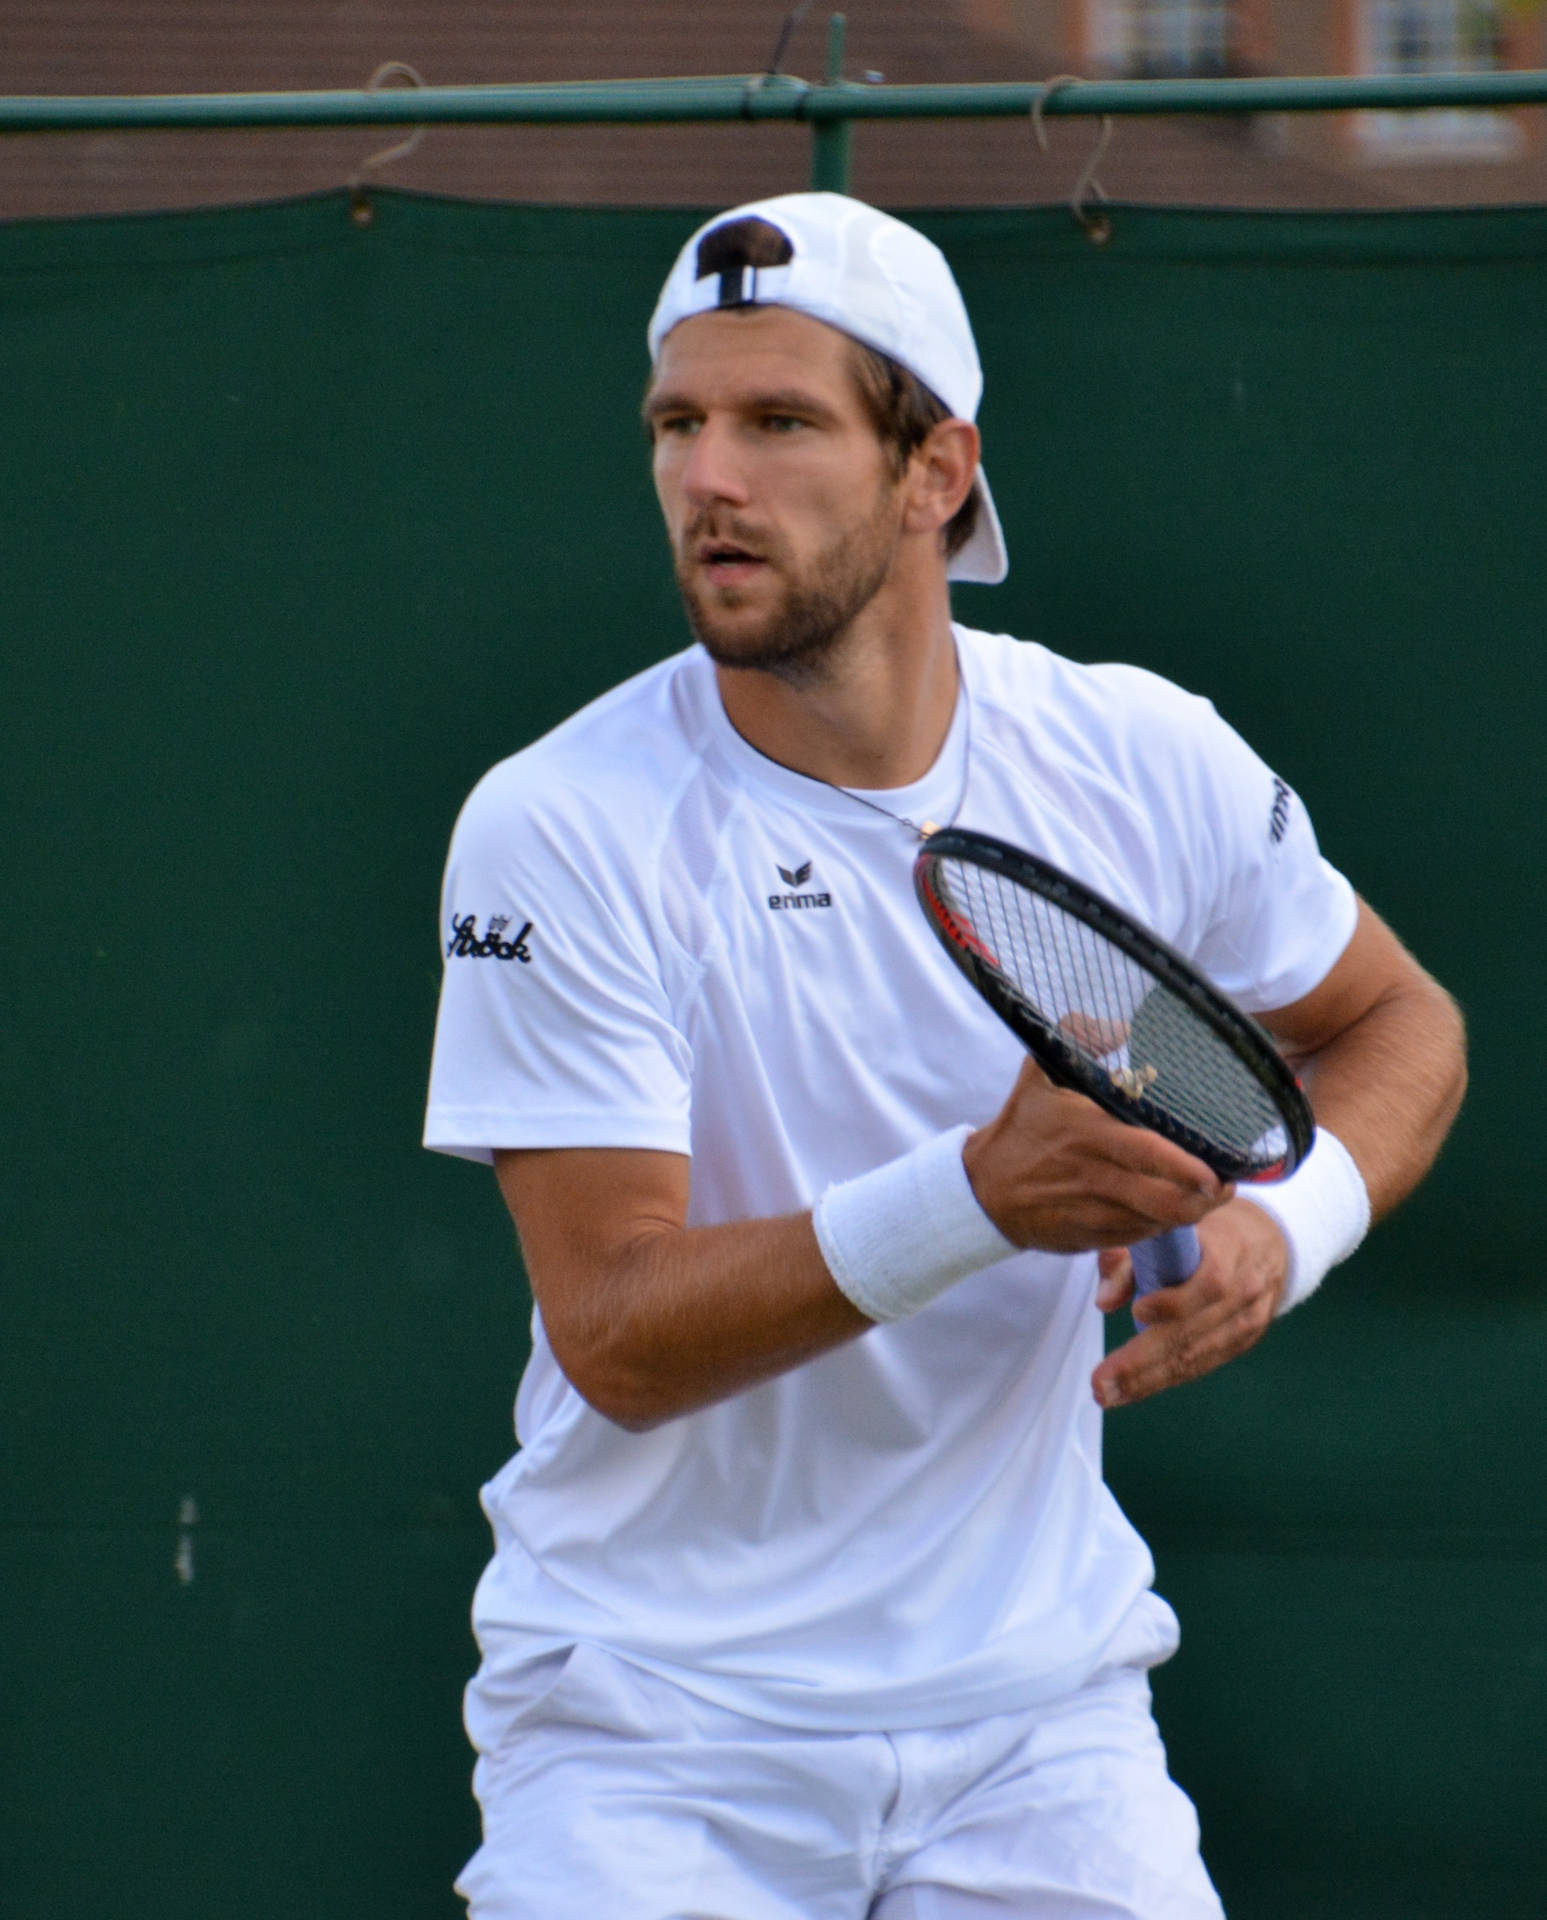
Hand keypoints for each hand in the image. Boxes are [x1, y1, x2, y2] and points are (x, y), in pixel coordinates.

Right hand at [963, 1057, 1231, 1253]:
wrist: (981, 1190)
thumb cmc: (1019, 1128)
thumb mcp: (1038, 1074)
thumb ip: (1079, 1039)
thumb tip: (1120, 1028)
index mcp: (1087, 1133)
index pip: (1149, 1155)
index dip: (1189, 1169)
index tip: (1217, 1171)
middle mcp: (1093, 1176)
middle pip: (1164, 1200)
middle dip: (1204, 1201)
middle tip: (1224, 1188)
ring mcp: (1092, 1211)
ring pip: (1156, 1222)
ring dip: (1186, 1214)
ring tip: (1206, 1199)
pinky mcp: (1088, 1236)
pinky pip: (1136, 1237)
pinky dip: (1157, 1227)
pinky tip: (1166, 1211)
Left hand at [1090, 1198, 1289, 1408]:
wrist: (1268, 1240)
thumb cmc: (1207, 1228)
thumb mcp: (1172, 1225)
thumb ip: (1131, 1256)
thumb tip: (1104, 1301)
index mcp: (1229, 1249)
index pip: (1210, 1281)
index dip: (1175, 1301)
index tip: (1138, 1311)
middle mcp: (1244, 1288)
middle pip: (1194, 1331)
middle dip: (1143, 1360)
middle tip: (1101, 1382)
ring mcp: (1247, 1320)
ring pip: (1196, 1356)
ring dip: (1147, 1380)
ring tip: (1107, 1394)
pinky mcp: (1242, 1341)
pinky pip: (1202, 1364)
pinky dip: (1165, 1378)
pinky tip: (1132, 1389)